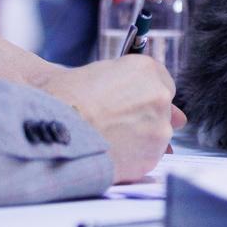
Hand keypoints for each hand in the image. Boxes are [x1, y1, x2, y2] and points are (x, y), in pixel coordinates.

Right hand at [42, 56, 185, 181]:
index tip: (127, 101)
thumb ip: (131, 83)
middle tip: (111, 120)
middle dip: (142, 114)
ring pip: (155, 133)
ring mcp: (159, 129)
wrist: (53, 133)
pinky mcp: (151, 157)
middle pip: (161, 107)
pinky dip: (132, 157)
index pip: (160, 80)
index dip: (141, 93)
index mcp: (145, 70)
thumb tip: (173, 110)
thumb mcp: (95, 74)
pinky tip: (109, 152)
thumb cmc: (63, 100)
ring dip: (138, 136)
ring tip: (106, 137)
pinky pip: (146, 156)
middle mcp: (159, 96)